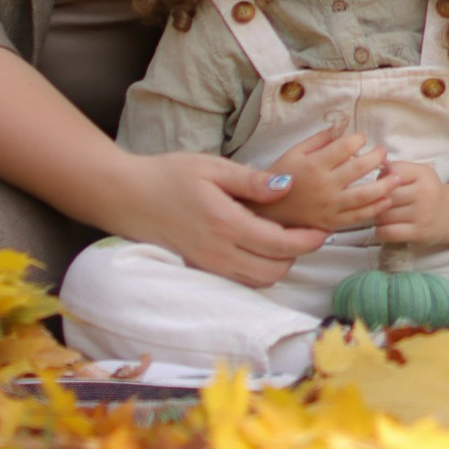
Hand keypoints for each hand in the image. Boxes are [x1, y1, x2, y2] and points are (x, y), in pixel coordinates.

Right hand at [126, 151, 329, 288]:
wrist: (127, 196)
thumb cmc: (168, 175)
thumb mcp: (212, 167)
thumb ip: (251, 180)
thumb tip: (288, 186)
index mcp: (226, 224)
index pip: (279, 244)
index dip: (306, 240)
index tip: (321, 229)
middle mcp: (219, 252)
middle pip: (273, 271)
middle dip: (296, 256)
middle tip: (306, 233)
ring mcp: (208, 265)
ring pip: (257, 281)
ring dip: (277, 265)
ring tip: (285, 240)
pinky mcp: (200, 269)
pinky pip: (239, 280)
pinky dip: (257, 271)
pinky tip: (258, 248)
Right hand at [277, 124, 392, 233]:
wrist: (269, 211)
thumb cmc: (282, 178)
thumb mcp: (294, 152)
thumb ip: (318, 140)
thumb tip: (340, 128)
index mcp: (315, 165)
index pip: (345, 148)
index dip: (358, 140)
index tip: (362, 138)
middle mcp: (325, 186)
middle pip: (359, 169)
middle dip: (376, 157)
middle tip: (383, 152)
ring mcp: (331, 206)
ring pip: (365, 195)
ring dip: (385, 185)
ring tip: (396, 177)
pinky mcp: (333, 223)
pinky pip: (359, 216)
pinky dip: (376, 208)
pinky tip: (386, 200)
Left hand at [371, 159, 448, 253]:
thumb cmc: (427, 192)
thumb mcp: (418, 174)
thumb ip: (398, 168)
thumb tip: (378, 168)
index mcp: (423, 174)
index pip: (392, 172)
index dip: (382, 178)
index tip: (383, 185)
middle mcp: (424, 192)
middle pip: (386, 195)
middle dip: (376, 200)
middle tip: (377, 203)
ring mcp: (422, 214)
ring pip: (384, 214)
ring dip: (377, 217)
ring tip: (381, 216)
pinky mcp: (419, 233)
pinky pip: (389, 232)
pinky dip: (380, 232)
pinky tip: (384, 229)